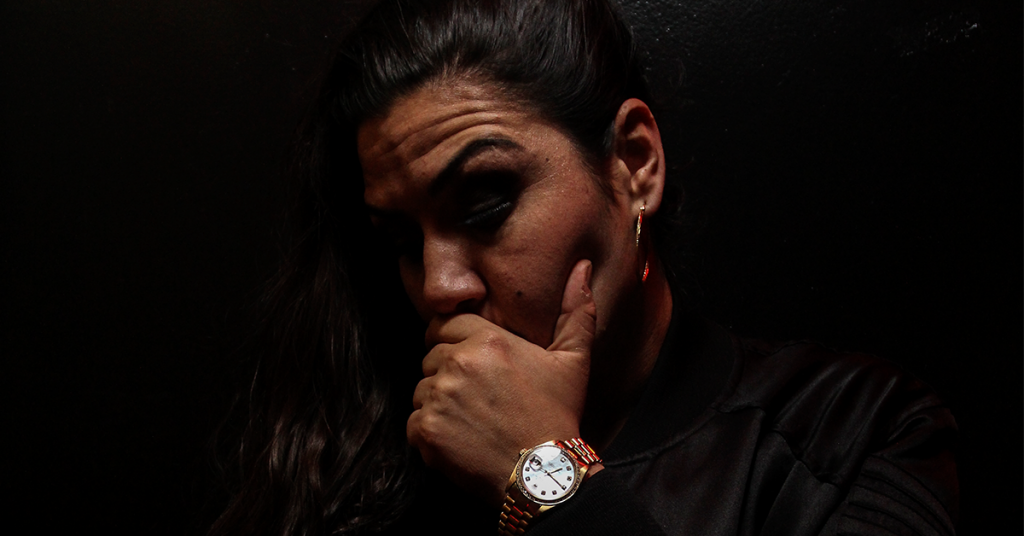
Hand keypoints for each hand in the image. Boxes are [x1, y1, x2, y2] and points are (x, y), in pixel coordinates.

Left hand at [407, 260, 596, 505]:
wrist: (543, 475)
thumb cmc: (558, 416)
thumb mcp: (573, 360)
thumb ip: (575, 310)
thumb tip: (581, 267)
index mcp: (488, 340)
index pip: (444, 325)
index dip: (454, 342)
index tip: (470, 363)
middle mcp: (458, 363)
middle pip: (431, 357)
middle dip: (447, 373)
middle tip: (477, 397)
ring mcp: (438, 397)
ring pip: (421, 389)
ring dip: (438, 402)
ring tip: (472, 420)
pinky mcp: (425, 429)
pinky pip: (413, 422)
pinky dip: (430, 433)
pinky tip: (460, 439)